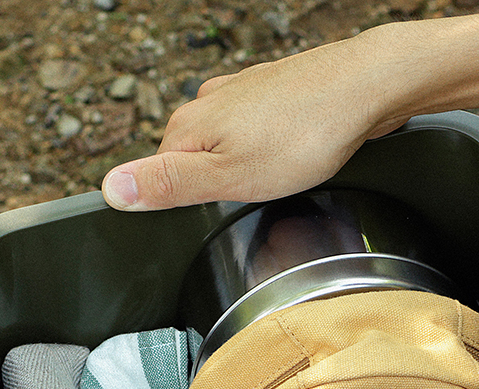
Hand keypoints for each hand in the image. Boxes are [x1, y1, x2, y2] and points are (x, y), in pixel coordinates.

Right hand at [100, 33, 410, 210]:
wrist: (367, 87)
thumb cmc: (305, 134)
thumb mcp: (228, 177)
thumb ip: (168, 184)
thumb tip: (112, 188)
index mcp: (188, 124)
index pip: (161, 177)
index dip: (190, 203)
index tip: (222, 210)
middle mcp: (209, 101)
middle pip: (195, 161)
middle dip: (222, 185)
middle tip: (259, 196)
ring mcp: (243, 93)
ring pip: (230, 146)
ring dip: (252, 166)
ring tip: (283, 173)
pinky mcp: (274, 91)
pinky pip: (260, 132)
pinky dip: (275, 149)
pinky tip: (298, 155)